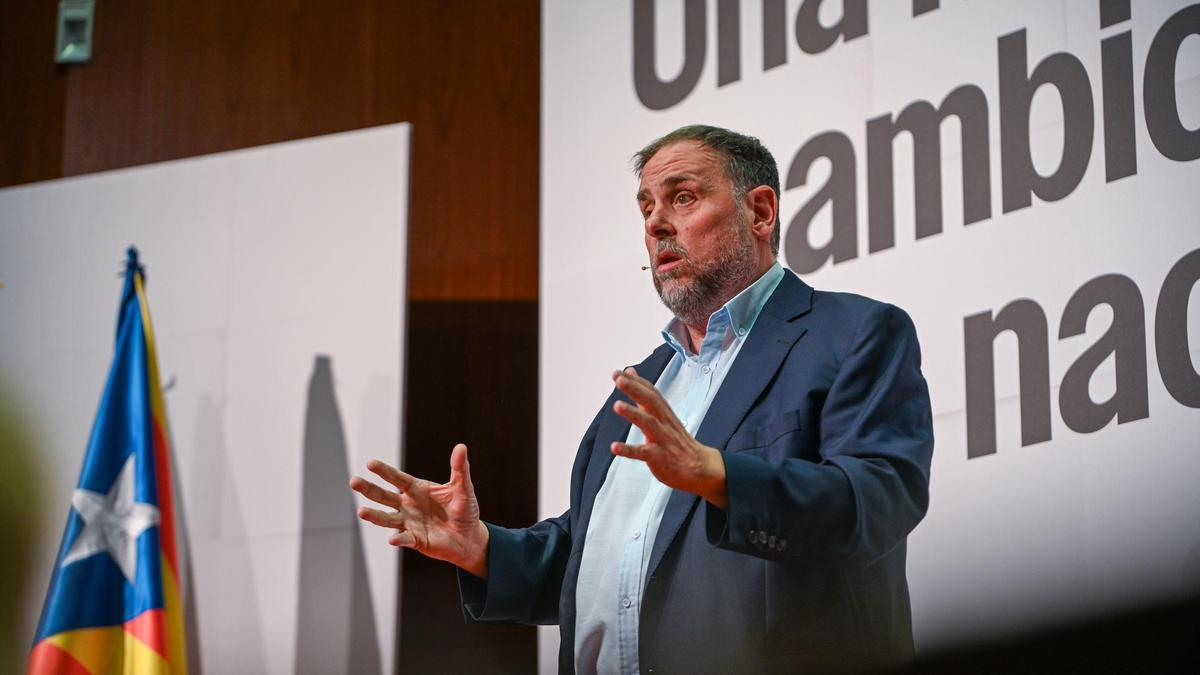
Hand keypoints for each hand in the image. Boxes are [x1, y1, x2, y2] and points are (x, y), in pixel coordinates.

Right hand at [350, 443, 489, 577]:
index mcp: (417, 489)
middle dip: (368, 489)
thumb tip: (461, 446)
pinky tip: (393, 538)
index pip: (397, 478)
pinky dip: (398, 539)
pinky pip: (404, 539)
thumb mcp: (463, 488)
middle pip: (384, 496)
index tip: (370, 464)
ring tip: (361, 511)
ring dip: (374, 516)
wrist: (469, 537)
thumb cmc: (464, 510)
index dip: (384, 471)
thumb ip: (460, 469)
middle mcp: (408, 505)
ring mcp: (409, 523)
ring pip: (387, 518)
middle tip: (353, 481)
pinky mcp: (415, 540)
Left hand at [610, 367, 728, 509]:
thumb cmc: (677, 440)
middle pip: (651, 402)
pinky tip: (615, 447)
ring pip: (649, 424)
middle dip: (635, 389)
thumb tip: (630, 373)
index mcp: (664, 413)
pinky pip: (643, 453)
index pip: (651, 392)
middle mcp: (664, 423)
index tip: (619, 372)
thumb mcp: (662, 415)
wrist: (699, 467)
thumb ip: (644, 396)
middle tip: (619, 379)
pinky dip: (629, 450)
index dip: (637, 381)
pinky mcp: (660, 458)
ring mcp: (663, 440)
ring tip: (617, 406)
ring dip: (633, 414)